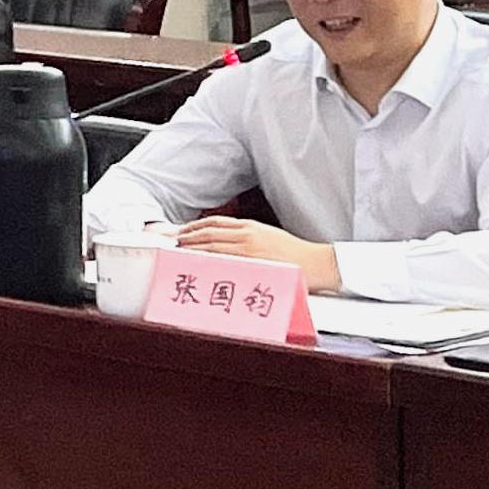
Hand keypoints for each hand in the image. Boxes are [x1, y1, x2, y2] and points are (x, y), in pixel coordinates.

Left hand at [172, 217, 339, 291]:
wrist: (316, 263)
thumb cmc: (294, 254)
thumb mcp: (268, 236)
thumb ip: (247, 237)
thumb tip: (225, 243)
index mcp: (250, 226)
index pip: (215, 223)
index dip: (195, 226)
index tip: (182, 232)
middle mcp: (247, 234)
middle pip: (208, 233)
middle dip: (187, 237)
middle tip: (172, 243)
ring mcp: (249, 248)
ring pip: (211, 246)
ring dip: (191, 249)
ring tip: (177, 253)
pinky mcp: (253, 262)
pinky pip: (224, 260)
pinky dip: (207, 260)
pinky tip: (196, 264)